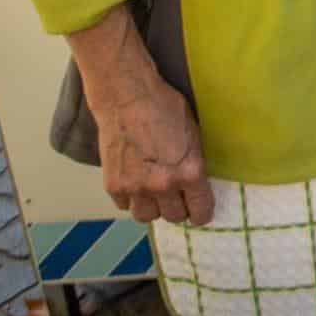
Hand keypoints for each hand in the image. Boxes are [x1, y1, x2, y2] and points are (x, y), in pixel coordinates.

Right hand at [92, 72, 212, 225]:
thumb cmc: (166, 108)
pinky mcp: (113, 185)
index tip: (200, 211)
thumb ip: (195, 163)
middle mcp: (163, 185)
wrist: (127, 98)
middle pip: (174, 217)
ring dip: (153, 208)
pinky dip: (131, 199)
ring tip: (155, 194)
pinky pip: (125, 206)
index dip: (202, 212)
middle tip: (177, 197)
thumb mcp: (194, 134)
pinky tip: (135, 184)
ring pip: (147, 217)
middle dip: (178, 208)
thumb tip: (199, 183)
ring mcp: (135, 187)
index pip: (200, 211)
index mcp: (189, 172)